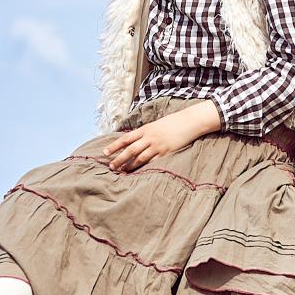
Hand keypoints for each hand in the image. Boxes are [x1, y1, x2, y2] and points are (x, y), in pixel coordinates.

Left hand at [104, 101, 220, 171]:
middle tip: (111, 167)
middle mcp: (149, 138)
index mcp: (145, 130)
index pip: (125, 139)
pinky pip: (152, 162)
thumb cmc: (172, 123)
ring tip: (122, 172)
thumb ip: (145, 133)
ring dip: (130, 166)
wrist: (189, 122)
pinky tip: (139, 172)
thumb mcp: (155, 125)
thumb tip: (134, 141)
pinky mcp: (166, 153)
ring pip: (139, 158)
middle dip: (119, 159)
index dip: (114, 146)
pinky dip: (144, 168)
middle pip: (130, 150)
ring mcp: (157, 146)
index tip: (104, 152)